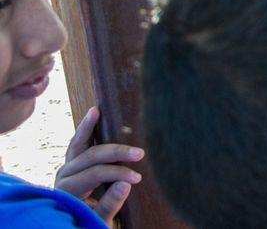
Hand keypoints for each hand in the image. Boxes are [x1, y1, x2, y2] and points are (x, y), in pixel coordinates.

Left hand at [55, 107, 143, 226]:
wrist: (76, 223)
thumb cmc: (88, 222)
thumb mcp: (99, 219)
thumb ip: (110, 204)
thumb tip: (127, 184)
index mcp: (68, 189)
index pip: (95, 173)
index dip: (117, 173)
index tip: (138, 178)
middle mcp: (64, 174)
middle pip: (91, 156)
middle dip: (117, 152)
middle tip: (139, 153)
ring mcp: (67, 166)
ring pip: (79, 142)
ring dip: (90, 126)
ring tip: (97, 110)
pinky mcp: (73, 161)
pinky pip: (79, 141)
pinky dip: (86, 128)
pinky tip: (94, 112)